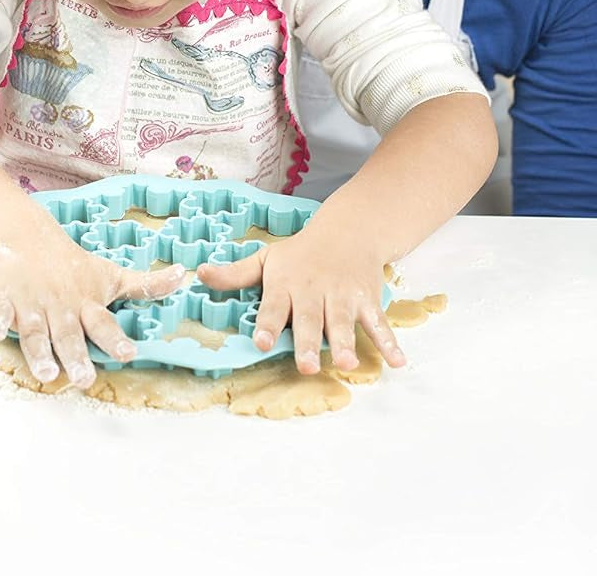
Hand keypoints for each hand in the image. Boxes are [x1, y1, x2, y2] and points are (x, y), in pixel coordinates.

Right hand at [0, 234, 186, 389]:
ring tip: (46, 374)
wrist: (28, 239)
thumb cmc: (75, 268)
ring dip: (39, 352)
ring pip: (35, 331)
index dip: (116, 339)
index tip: (129, 354)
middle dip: (76, 357)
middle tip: (85, 380)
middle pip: (69, 336)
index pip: (104, 324)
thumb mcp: (112, 276)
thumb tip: (184, 276)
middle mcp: (60, 307)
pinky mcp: (3, 295)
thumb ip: (146, 285)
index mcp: (86, 304)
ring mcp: (31, 303)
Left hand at [195, 219, 403, 375]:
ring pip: (343, 321)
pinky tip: (396, 362)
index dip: (268, 325)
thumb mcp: (267, 258)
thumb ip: (235, 274)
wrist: (349, 230)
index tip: (262, 342)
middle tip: (307, 365)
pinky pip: (378, 323)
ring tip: (346, 364)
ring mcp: (343, 296)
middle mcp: (314, 291)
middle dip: (310, 342)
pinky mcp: (367, 301)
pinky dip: (389, 342)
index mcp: (286, 284)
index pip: (274, 307)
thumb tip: (199, 274)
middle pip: (311, 319)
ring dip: (346, 342)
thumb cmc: (301, 253)